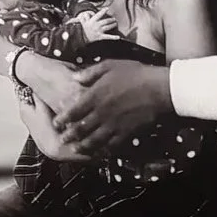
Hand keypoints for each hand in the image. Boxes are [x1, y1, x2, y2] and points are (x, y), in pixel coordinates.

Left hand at [50, 58, 172, 153]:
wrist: (160, 88)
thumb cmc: (137, 74)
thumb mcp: (111, 65)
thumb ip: (91, 72)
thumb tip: (75, 78)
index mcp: (95, 96)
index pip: (72, 111)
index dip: (62, 119)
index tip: (57, 123)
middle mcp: (101, 113)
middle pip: (80, 128)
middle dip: (69, 135)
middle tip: (63, 139)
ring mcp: (114, 124)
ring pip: (93, 139)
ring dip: (83, 145)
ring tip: (77, 148)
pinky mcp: (126, 132)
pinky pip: (111, 145)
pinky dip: (103, 150)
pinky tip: (99, 151)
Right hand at [75, 6, 118, 40]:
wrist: (81, 38)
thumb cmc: (84, 29)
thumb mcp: (83, 22)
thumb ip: (85, 16)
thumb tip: (87, 13)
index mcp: (92, 21)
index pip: (98, 15)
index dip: (103, 11)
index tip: (107, 8)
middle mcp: (96, 26)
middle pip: (106, 21)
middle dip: (111, 19)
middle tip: (114, 18)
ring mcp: (99, 31)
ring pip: (108, 27)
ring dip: (113, 25)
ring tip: (115, 23)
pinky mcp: (100, 36)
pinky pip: (108, 37)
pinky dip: (113, 37)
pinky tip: (118, 37)